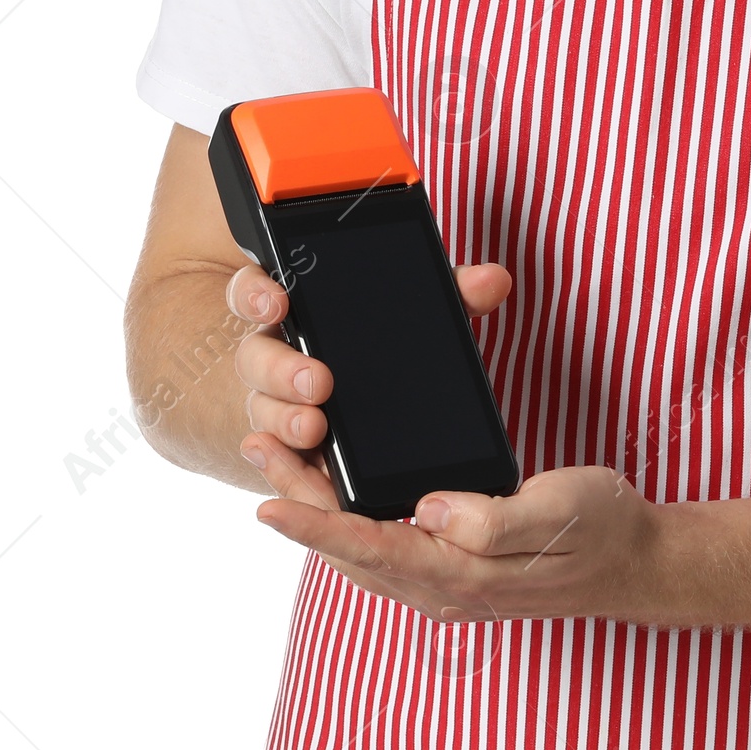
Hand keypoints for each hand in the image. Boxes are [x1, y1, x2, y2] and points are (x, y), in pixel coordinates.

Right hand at [225, 257, 513, 513]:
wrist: (377, 401)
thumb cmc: (391, 340)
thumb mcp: (420, 313)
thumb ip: (452, 294)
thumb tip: (494, 281)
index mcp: (299, 310)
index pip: (258, 292)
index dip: (258, 294)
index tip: (278, 301)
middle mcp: (275, 356)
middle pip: (256, 357)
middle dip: (282, 368)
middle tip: (317, 381)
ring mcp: (277, 406)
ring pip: (262, 411)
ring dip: (285, 419)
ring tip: (315, 427)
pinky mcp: (294, 452)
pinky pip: (280, 460)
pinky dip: (289, 464)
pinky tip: (308, 469)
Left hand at [246, 454, 663, 627]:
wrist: (636, 558)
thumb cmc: (602, 528)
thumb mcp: (559, 511)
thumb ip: (496, 520)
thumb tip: (432, 510)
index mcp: (463, 574)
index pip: (373, 548)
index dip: (317, 526)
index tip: (268, 503)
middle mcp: (443, 586)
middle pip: (351, 548)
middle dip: (299, 503)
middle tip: (258, 447)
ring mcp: (447, 580)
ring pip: (362, 547)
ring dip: (317, 506)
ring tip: (280, 457)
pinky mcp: (455, 563)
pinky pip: (385, 542)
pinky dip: (349, 514)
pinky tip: (339, 487)